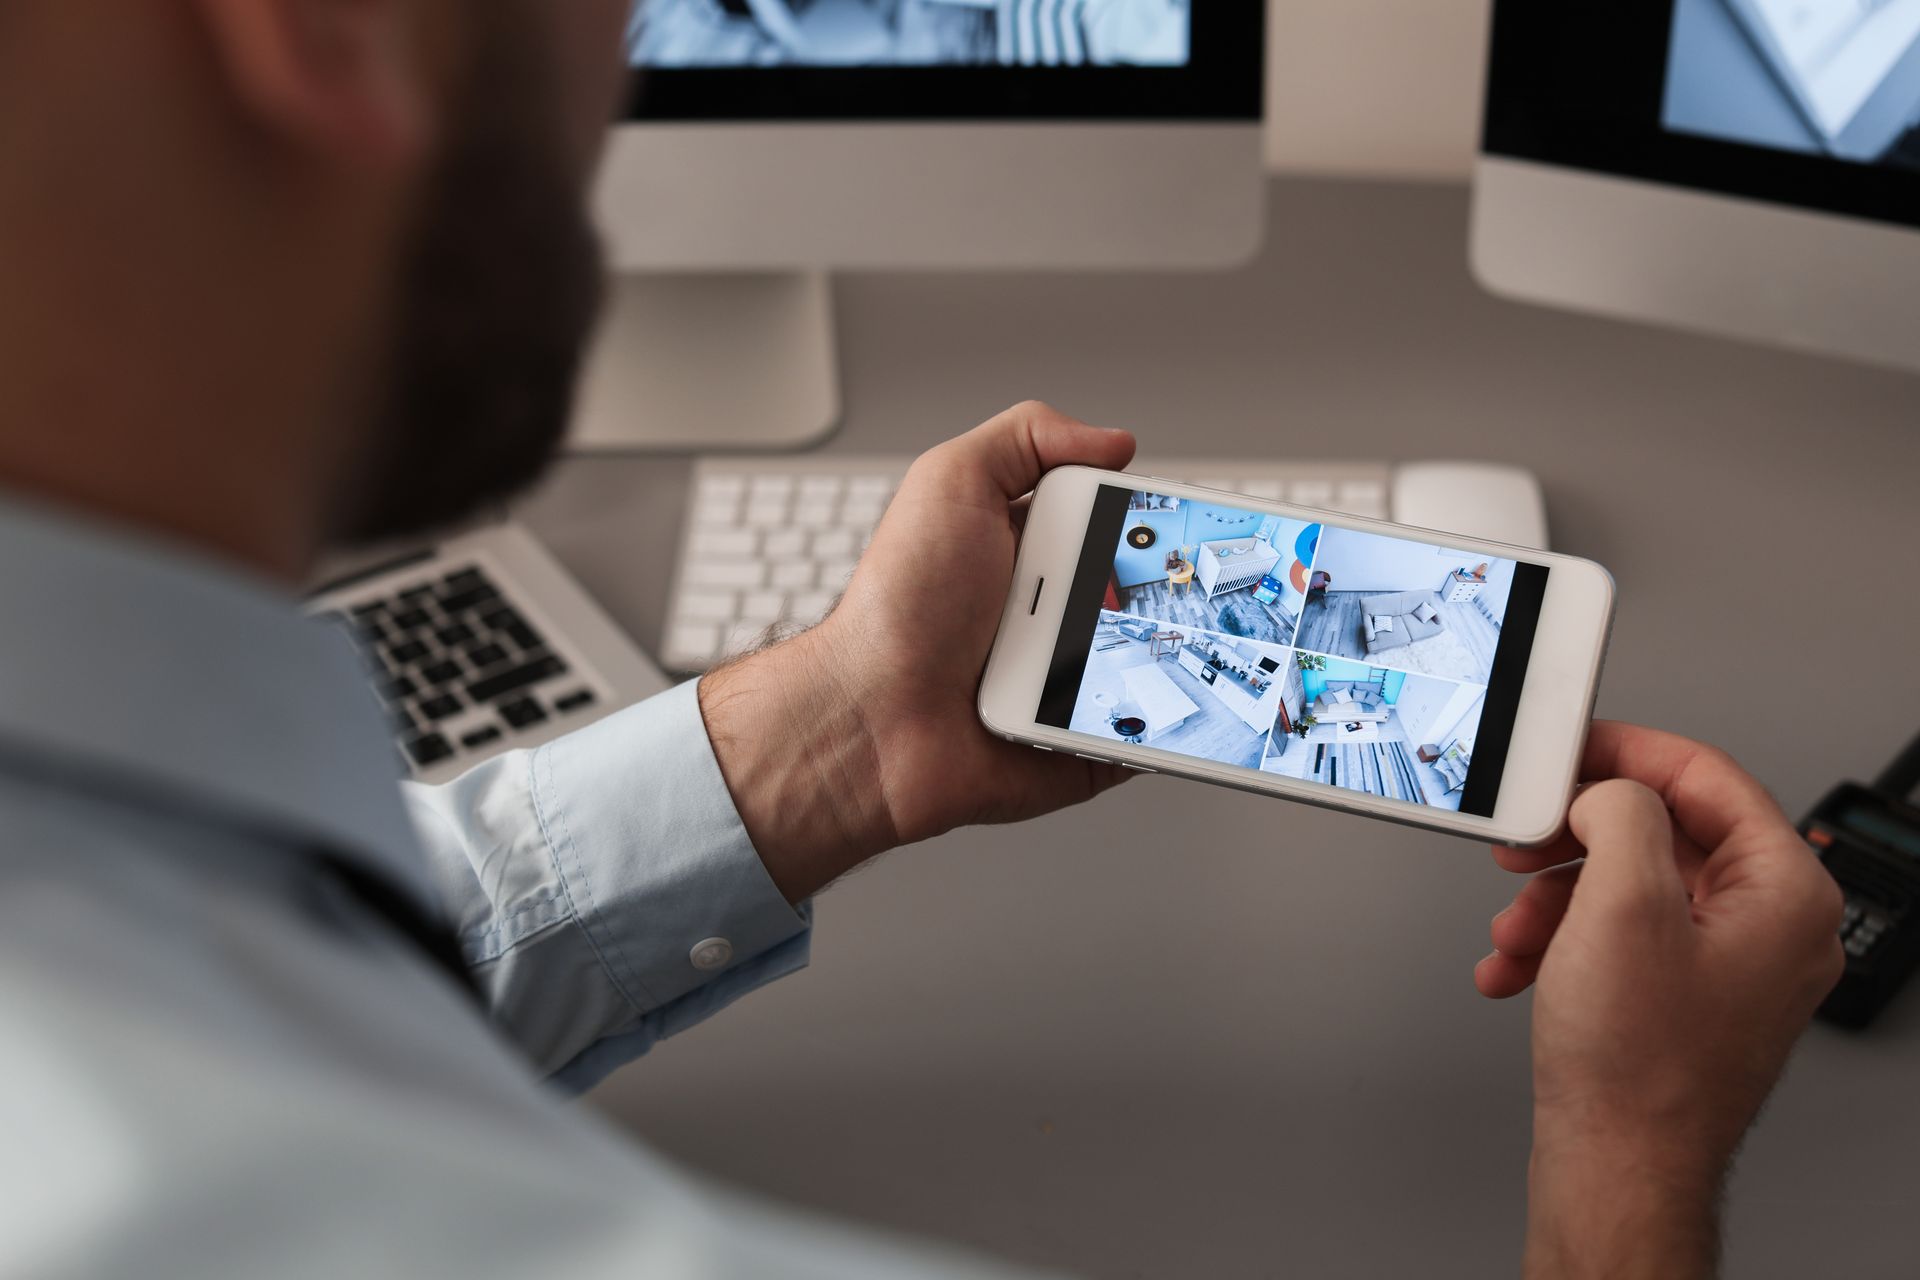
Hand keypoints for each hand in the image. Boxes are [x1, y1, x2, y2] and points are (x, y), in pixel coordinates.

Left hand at [699, 402, 1139, 902]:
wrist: (871, 722)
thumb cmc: (896, 607)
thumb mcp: (949, 482)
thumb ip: (1025, 439)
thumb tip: (1111, 441)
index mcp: (1025, 552)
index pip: (1111, 524)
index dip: (1150, 521)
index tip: (1188, 518)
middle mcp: (1045, 615)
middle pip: (1146, 595)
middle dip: (1172, 591)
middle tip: (1183, 589)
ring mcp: (1064, 683)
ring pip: (1153, 666)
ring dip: (1172, 660)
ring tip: (1178, 651)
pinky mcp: (1075, 748)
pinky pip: (1139, 741)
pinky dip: (1161, 733)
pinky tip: (1169, 718)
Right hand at [1476, 722, 1843, 1278]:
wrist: (1617, 1169)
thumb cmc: (1638, 1066)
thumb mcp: (1621, 902)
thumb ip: (1620, 813)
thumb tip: (1605, 791)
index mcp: (1784, 891)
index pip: (1705, 776)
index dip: (1625, 751)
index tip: (1568, 746)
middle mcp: (1768, 925)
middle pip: (1658, 833)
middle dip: (1572, 842)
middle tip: (1523, 841)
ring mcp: (1727, 966)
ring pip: (1626, 886)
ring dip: (1553, 899)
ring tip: (1514, 931)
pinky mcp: (1682, 998)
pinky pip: (1617, 938)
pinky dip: (1560, 943)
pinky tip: (1519, 968)